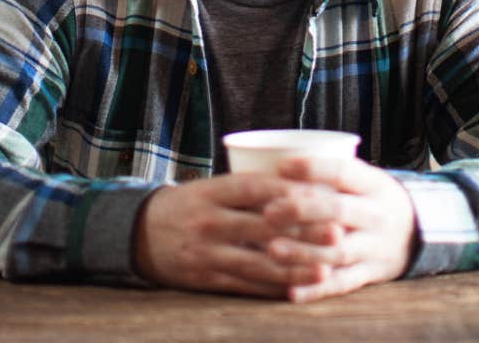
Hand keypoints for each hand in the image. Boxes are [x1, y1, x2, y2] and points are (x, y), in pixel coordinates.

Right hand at [132, 173, 338, 297]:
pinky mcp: (206, 280)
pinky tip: (298, 290)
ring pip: (257, 262)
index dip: (288, 192)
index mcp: (211, 191)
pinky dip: (273, 289)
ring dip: (294, 267)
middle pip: (261, 226)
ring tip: (325, 269)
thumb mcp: (211, 187)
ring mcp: (207, 253)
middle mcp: (209, 221)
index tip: (321, 194)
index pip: (254, 188)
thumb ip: (248, 189)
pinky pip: (245, 286)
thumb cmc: (191, 205)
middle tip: (337, 232)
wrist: (141, 234)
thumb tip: (303, 187)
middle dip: (302, 231)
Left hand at [261, 157, 417, 302]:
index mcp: (374, 184)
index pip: (343, 172)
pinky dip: (317, 289)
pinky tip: (290, 290)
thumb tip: (275, 161)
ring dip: (303, 252)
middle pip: (338, 211)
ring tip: (271, 249)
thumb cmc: (373, 199)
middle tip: (268, 212)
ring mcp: (375, 247)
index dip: (312, 169)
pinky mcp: (371, 274)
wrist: (418, 232)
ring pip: (338, 251)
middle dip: (301, 212)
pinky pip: (343, 284)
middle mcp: (377, 215)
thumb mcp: (365, 179)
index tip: (281, 167)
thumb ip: (332, 172)